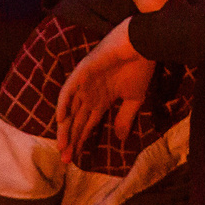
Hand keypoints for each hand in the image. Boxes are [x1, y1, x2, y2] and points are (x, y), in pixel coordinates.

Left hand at [56, 19, 153, 154]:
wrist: (143, 44)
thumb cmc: (139, 67)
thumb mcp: (134, 100)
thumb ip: (124, 118)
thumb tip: (119, 141)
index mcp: (101, 99)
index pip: (87, 124)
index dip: (80, 140)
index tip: (75, 159)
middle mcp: (90, 93)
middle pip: (76, 120)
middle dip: (70, 140)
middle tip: (65, 160)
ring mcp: (85, 83)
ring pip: (70, 108)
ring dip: (65, 127)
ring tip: (62, 146)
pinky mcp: (83, 71)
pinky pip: (69, 89)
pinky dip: (64, 103)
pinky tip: (61, 119)